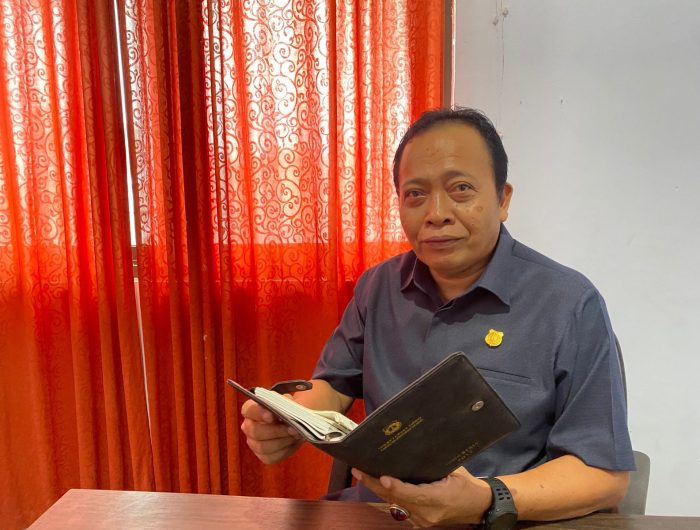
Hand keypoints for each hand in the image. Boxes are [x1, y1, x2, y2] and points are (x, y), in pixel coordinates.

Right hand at [240, 398, 302, 463]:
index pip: (249, 410)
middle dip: (276, 431)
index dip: (259, 414)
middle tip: (292, 428)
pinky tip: (293, 442)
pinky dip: (284, 451)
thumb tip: (288, 412)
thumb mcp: (288, 401)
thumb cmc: (289, 410)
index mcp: (251, 410)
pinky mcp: (263, 456)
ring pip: (263, 447)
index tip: (272, 416)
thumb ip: (287, 404)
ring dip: (282, 441)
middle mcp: (248, 427)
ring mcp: (254, 443)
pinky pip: (270, 457)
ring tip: (296, 435)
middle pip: (255, 432)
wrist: (295, 422)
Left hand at [351, 467, 491, 527]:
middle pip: (397, 499)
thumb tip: (412, 449)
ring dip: (379, 490)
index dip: (395, 487)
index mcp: (439, 498)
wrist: (478, 506)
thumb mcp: (454, 469)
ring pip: (395, 504)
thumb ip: (432, 464)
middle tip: (358, 470)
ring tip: (362, 474)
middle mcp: (428, 513)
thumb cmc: (466, 483)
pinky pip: (400, 508)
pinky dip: (389, 496)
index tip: (382, 477)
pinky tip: (377, 484)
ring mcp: (423, 520)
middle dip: (375, 484)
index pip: (412, 494)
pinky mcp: (420, 522)